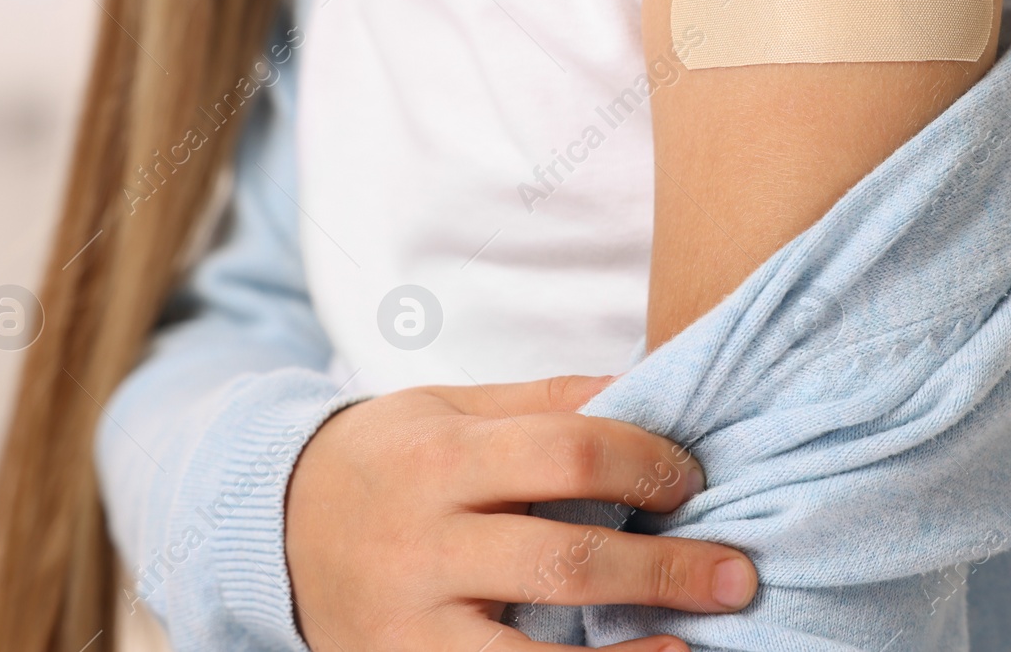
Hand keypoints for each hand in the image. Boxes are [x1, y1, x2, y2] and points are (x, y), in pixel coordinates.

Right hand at [286, 374, 756, 651]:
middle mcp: (421, 542)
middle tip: (738, 573)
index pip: (567, 451)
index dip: (646, 462)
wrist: (272, 528)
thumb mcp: (448, 407)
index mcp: (440, 457)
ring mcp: (410, 622)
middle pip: (564, 557)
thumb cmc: (386, 459)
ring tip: (697, 645)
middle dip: (664, 567)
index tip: (692, 478)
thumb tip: (647, 385)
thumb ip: (544, 401)